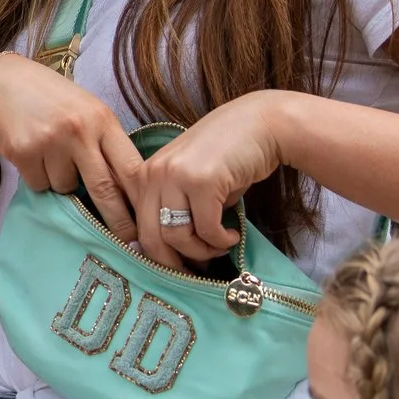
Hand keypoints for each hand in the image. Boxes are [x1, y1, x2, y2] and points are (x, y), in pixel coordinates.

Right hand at [0, 54, 149, 242]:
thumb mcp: (87, 111)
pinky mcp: (23, 152)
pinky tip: (34, 155)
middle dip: (117, 220)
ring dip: (63, 185)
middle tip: (126, 241)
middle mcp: (79, 130)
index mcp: (102, 119)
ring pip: (66, 189)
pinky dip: (39, 179)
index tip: (147, 222)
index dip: (141, 199)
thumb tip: (127, 192)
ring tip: (53, 157)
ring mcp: (50, 141)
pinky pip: (40, 186)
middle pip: (105, 189)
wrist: (0, 82)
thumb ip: (106, 143)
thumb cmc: (51, 99)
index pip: (131, 167)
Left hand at [126, 91, 291, 268]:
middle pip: (151, 238)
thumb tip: (171, 255)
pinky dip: (221, 241)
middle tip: (196, 272)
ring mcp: (176, 175)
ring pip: (176, 237)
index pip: (137, 227)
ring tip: (219, 247)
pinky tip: (232, 235)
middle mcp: (154, 173)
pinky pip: (207, 229)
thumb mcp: (189, 180)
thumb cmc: (228, 156)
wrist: (262, 125)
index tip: (177, 268)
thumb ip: (174, 208)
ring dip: (202, 252)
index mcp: (145, 174)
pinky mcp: (203, 181)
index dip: (155, 256)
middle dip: (174, 264)